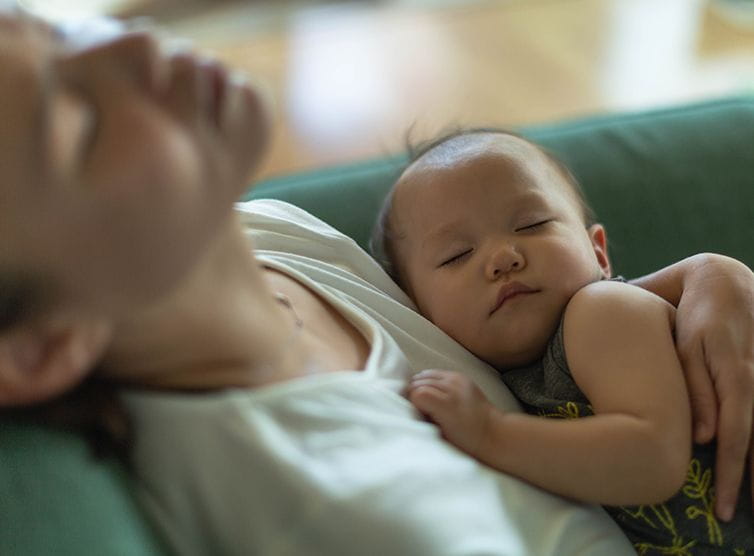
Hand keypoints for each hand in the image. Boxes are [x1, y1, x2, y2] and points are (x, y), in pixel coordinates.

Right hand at [407, 370, 493, 457]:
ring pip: (426, 374)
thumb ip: (424, 417)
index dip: (412, 404)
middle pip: (419, 382)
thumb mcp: (440, 434)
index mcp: (446, 405)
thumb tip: (411, 407)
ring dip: (422, 385)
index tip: (418, 414)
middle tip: (420, 408)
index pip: (416, 393)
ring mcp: (458, 379)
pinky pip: (437, 373)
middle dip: (415, 393)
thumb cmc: (465, 440)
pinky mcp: (461, 376)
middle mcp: (452, 388)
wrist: (492, 433)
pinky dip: (431, 380)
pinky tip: (434, 391)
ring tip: (426, 399)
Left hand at [674, 254, 753, 520]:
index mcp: (729, 366)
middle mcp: (753, 374)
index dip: (729, 469)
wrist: (723, 277)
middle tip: (731, 514)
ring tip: (752, 501)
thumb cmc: (690, 307)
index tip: (722, 502)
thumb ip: (689, 380)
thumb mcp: (681, 335)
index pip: (733, 431)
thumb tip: (702, 435)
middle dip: (746, 477)